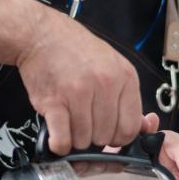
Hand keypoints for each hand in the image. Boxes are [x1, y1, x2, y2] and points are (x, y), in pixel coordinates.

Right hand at [17, 6, 142, 155]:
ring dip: (75, 138)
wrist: (41, 35)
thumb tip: (137, 128)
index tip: (109, 134)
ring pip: (84, 140)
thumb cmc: (75, 50)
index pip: (130, 127)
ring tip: (69, 121)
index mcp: (125, 77)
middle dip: (94, 137)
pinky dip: (60, 144)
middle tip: (84, 124)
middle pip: (107, 137)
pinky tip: (57, 136)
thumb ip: (125, 95)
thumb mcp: (113, 64)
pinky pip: (63, 139)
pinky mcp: (54, 102)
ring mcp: (79, 93)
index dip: (118, 137)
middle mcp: (105, 84)